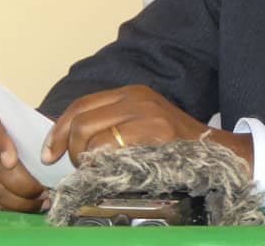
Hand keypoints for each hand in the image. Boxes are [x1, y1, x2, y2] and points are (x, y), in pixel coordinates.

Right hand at [0, 111, 47, 211]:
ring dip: (19, 199)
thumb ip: (48, 133)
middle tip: (41, 190)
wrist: (36, 143)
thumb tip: (52, 152)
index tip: (11, 161)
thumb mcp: (45, 126)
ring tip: (42, 201)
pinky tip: (33, 206)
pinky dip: (14, 208)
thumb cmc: (40, 133)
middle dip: (19, 183)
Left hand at [40, 85, 252, 174]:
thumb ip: (112, 122)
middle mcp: (136, 97)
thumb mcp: (143, 121)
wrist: (214, 152)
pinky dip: (99, 164)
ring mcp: (145, 113)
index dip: (59, 130)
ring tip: (95, 171)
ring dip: (83, 159)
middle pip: (80, 120)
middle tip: (77, 167)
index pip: (81, 105)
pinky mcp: (153, 132)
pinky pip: (108, 148)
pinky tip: (108, 172)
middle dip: (69, 149)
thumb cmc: (175, 144)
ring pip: (89, 135)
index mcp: (132, 93)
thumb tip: (70, 139)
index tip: (50, 152)